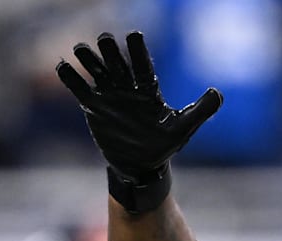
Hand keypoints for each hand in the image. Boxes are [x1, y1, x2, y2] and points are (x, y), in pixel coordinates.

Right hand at [56, 31, 222, 212]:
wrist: (141, 165)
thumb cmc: (163, 145)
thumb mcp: (183, 128)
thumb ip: (201, 110)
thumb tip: (218, 92)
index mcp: (149, 89)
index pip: (143, 65)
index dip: (138, 50)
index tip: (134, 35)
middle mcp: (128, 87)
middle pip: (117, 62)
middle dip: (111, 50)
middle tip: (106, 39)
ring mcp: (109, 95)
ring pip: (96, 70)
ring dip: (89, 58)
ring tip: (81, 49)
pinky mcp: (93, 106)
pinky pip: (78, 88)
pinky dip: (70, 77)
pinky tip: (64, 66)